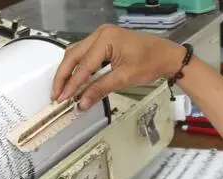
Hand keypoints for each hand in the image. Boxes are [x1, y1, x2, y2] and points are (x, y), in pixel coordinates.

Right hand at [51, 24, 184, 109]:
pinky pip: (84, 53)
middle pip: (73, 56)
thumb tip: (82, 102)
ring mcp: (101, 36)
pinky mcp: (103, 42)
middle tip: (56, 95)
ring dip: (68, 72)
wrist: (166, 56)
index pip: (83, 65)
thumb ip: (100, 89)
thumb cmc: (151, 62)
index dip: (72, 84)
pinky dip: (77, 67)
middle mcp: (101, 33)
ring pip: (75, 54)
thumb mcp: (124, 78)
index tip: (63, 98)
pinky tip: (74, 80)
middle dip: (63, 77)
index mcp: (106, 38)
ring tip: (62, 90)